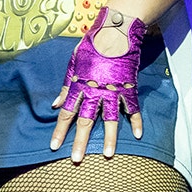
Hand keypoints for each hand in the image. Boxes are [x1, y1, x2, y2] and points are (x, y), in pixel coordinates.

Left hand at [50, 6, 144, 162]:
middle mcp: (94, 91)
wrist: (115, 32)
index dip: (60, 130)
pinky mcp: (128, 87)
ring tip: (109, 155)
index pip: (66, 112)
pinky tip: (137, 135)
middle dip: (81, 141)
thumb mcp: (73, 64)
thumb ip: (65, 86)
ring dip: (110, 138)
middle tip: (77, 159)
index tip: (54, 146)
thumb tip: (54, 104)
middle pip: (86, 121)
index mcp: (79, 85)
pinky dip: (136, 121)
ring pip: (110, 119)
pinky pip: (133, 108)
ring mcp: (113, 91)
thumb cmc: (91, 46)